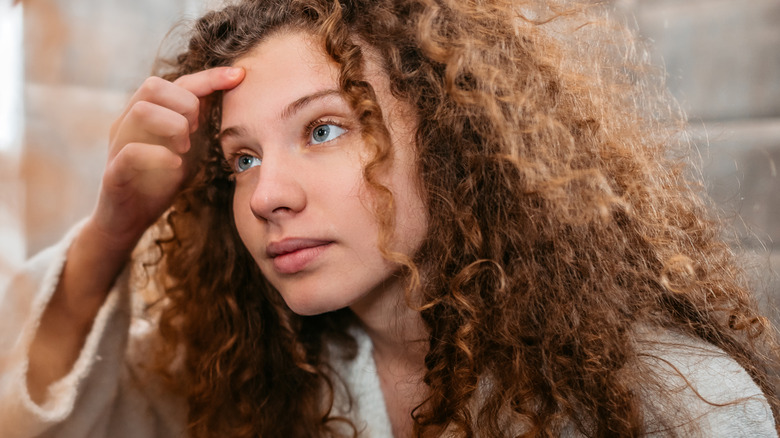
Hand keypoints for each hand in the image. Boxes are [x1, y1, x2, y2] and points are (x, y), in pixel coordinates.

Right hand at [90, 67, 244, 250]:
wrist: (128, 220)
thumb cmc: (158, 180)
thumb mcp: (185, 148)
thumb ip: (197, 124)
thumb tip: (228, 97)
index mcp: (146, 113)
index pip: (177, 82)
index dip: (209, 77)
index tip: (239, 77)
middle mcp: (128, 123)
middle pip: (152, 85)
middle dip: (185, 103)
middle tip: (196, 130)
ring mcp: (118, 146)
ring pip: (141, 111)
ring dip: (173, 126)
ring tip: (184, 149)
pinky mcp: (113, 173)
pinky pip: (131, 152)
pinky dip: (159, 156)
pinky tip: (175, 166)